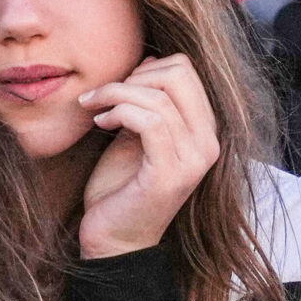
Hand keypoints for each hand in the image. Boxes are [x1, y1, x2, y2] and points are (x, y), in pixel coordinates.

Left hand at [77, 54, 221, 259]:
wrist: (113, 240)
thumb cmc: (120, 188)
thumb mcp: (135, 134)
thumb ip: (147, 102)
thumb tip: (151, 60)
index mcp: (203, 130)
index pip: (186, 70)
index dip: (145, 69)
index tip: (116, 89)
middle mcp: (208, 143)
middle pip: (179, 75)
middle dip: (131, 77)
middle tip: (101, 97)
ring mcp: (194, 160)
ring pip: (159, 97)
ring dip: (115, 94)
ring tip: (92, 109)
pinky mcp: (171, 174)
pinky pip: (151, 122)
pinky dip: (119, 113)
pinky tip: (101, 125)